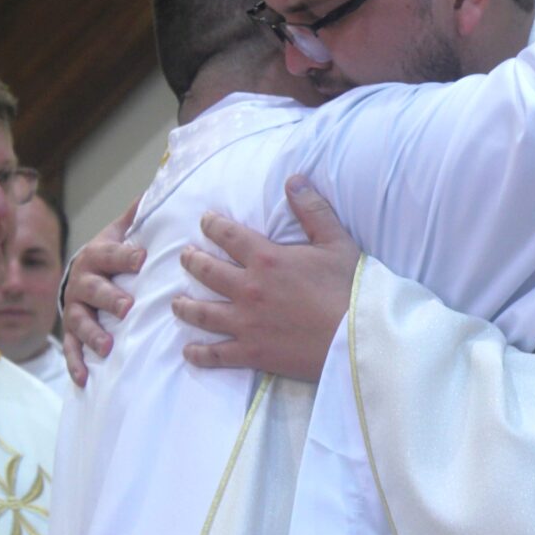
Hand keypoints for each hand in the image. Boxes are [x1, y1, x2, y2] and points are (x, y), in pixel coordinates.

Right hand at [62, 198, 143, 385]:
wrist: (79, 276)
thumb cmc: (111, 256)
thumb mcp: (121, 233)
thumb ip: (138, 216)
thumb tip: (159, 187)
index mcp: (98, 256)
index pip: (110, 253)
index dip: (124, 255)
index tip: (142, 257)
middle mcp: (82, 282)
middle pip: (93, 289)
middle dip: (109, 298)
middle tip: (128, 307)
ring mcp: (74, 309)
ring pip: (80, 322)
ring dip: (93, 334)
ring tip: (108, 347)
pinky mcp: (70, 333)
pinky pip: (71, 349)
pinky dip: (76, 364)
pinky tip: (85, 378)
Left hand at [172, 176, 359, 380]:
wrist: (357, 338)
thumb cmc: (349, 290)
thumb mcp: (336, 242)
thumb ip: (312, 210)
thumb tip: (294, 180)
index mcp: (267, 259)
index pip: (228, 236)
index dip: (213, 225)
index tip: (205, 221)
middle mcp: (248, 289)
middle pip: (207, 272)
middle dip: (192, 261)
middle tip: (185, 257)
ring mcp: (246, 323)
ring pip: (203, 313)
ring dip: (185, 306)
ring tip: (176, 302)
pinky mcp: (252, 352)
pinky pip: (216, 354)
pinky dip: (199, 353)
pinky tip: (188, 350)